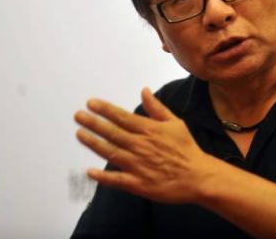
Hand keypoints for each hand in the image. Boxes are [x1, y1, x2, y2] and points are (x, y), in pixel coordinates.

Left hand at [74, 87, 211, 203]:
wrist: (198, 176)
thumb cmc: (186, 148)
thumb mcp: (175, 123)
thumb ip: (157, 108)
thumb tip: (144, 91)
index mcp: (150, 130)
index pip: (122, 117)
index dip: (105, 109)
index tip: (90, 103)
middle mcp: (141, 146)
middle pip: (112, 132)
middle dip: (93, 123)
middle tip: (78, 115)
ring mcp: (138, 165)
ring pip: (111, 152)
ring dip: (94, 143)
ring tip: (79, 134)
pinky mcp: (138, 183)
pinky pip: (117, 179)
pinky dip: (103, 177)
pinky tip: (90, 171)